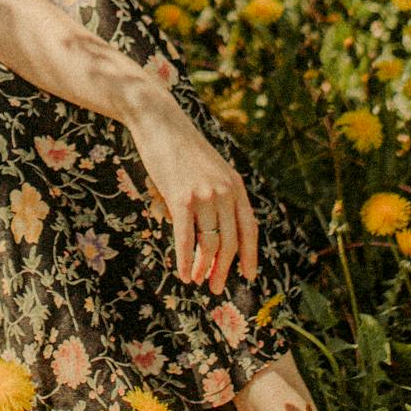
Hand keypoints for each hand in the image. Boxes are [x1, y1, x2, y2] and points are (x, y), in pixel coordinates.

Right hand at [127, 95, 259, 294]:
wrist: (160, 122)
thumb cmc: (181, 148)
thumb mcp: (210, 170)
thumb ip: (218, 195)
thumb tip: (212, 232)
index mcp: (236, 185)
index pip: (250, 228)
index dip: (250, 255)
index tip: (248, 276)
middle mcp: (225, 192)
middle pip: (230, 242)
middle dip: (224, 269)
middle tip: (215, 288)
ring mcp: (204, 195)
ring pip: (210, 243)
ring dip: (203, 268)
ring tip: (197, 282)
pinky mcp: (181, 198)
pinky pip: (186, 238)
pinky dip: (184, 260)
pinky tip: (181, 273)